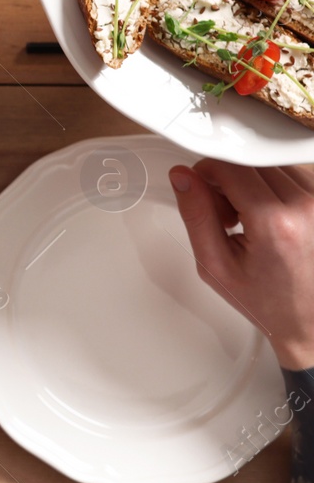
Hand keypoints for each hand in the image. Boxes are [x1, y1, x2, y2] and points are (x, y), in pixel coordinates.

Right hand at [171, 160, 313, 369]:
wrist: (308, 320)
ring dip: (251, 183)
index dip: (205, 173)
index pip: (228, 165)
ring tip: (249, 219)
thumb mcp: (214, 264)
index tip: (200, 190)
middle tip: (226, 215)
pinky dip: (272, 188)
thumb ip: (196, 214)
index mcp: (275, 222)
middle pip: (249, 162)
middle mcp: (306, 206)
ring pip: (268, 165)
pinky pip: (290, 174)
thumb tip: (183, 176)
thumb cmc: (267, 300)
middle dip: (227, 180)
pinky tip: (268, 215)